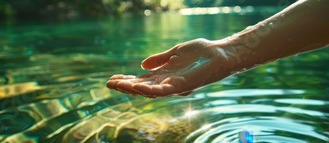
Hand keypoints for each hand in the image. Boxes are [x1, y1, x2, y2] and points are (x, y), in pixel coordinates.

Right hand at [106, 38, 233, 97]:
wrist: (220, 53)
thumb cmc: (201, 53)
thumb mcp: (175, 53)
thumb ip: (159, 59)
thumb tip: (142, 65)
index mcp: (165, 75)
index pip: (141, 81)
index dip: (126, 81)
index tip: (112, 79)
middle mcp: (168, 83)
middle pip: (142, 88)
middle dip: (125, 87)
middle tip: (108, 84)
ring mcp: (175, 86)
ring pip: (150, 92)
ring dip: (133, 89)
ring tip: (118, 85)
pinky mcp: (184, 86)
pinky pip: (164, 91)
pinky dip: (151, 90)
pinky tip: (139, 87)